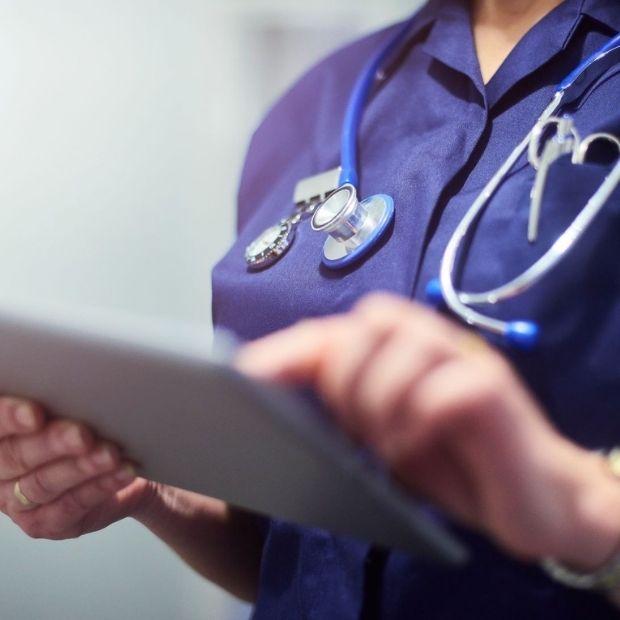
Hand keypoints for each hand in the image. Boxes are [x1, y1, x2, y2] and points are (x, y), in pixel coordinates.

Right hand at [0, 397, 149, 539]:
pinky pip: (72, 505)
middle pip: (17, 457)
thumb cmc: (89, 425)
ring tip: (110, 454)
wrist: (123, 464)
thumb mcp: (69, 407)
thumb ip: (58, 398)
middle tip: (82, 434)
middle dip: (52, 443)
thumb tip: (69, 378)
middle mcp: (0, 471)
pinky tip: (122, 471)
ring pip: (44, 484)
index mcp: (0, 436)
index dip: (9, 417)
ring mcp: (18, 502)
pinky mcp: (46, 524)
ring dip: (81, 467)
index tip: (36, 414)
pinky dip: (101, 486)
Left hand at [236, 293, 619, 569]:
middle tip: (355, 427)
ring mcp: (465, 358)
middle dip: (345, 378)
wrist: (531, 493)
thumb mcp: (384, 434)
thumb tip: (279, 407)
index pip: (330, 333)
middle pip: (365, 323)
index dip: (285, 352)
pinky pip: (444, 389)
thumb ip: (346, 409)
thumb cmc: (448, 459)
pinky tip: (414, 451)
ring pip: (402, 345)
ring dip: (380, 401)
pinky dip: (417, 423)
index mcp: (397, 346)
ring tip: (386, 443)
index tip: (241, 376)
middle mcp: (430, 338)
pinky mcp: (495, 389)